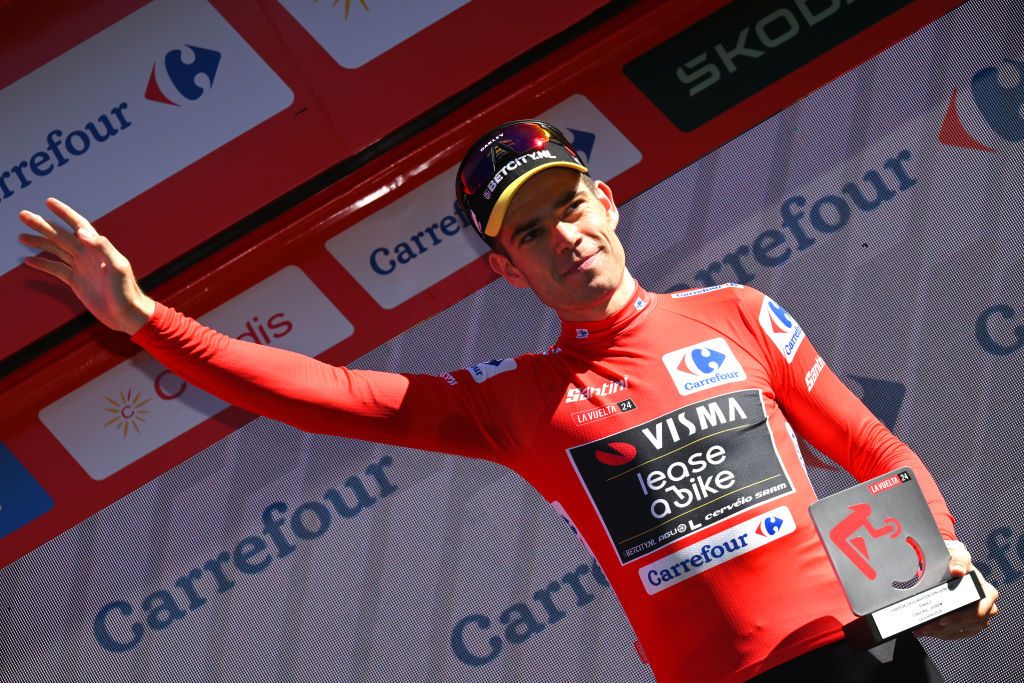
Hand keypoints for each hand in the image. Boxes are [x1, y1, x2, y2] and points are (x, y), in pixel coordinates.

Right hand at [18, 197, 154, 333]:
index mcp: (97, 248)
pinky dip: (43, 264)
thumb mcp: (117, 266)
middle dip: (42, 225)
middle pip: (60, 235)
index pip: (78, 224)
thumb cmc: (126, 290)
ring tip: (21, 236)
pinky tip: (29, 260)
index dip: (64, 213)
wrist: (127, 314)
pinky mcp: (77, 282)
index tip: (49, 201)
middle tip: (23, 215)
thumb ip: (102, 247)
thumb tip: (81, 232)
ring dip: (39, 242)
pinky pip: (56, 270)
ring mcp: (81, 268)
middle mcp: (88, 255)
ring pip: (56, 250)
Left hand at [914, 539, 998, 638]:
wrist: (950, 567)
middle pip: (968, 624)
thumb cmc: (956, 562)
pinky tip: (925, 630)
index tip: (942, 618)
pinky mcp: (967, 624)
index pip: (979, 610)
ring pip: (961, 630)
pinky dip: (940, 633)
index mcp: (986, 592)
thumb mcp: (958, 556)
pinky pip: (956, 633)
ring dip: (940, 632)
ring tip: (921, 629)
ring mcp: (977, 618)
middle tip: (927, 625)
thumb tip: (958, 570)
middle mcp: (986, 607)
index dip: (961, 617)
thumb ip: (959, 560)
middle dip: (946, 627)